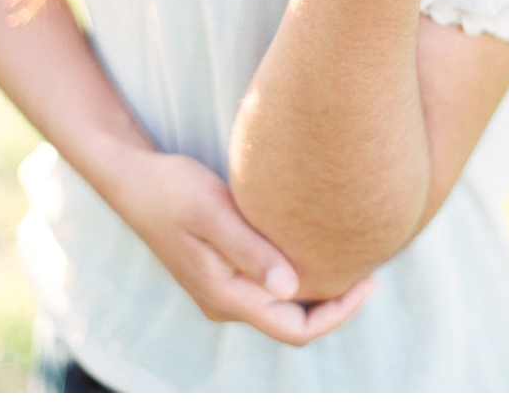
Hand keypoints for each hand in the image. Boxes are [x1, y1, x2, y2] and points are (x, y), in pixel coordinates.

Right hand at [113, 150, 374, 345]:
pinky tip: (324, 247)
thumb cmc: (173, 189)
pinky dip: (303, 276)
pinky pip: (274, 289)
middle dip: (337, 304)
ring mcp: (225, 290)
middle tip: (373, 267)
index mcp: (225, 295)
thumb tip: (290, 288)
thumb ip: (250, 250)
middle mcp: (226, 301)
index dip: (339, 314)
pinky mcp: (228, 272)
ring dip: (321, 291)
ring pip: (286, 307)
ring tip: (356, 257)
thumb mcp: (214, 212)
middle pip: (294, 323)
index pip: (294, 329)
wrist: (135, 180)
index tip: (370, 281)